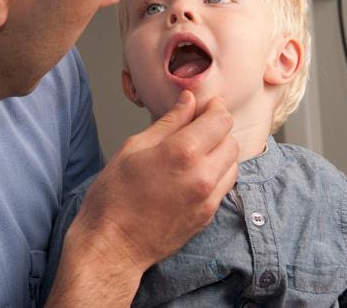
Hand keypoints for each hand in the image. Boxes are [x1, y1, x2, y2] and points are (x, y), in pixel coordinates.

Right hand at [74, 90, 238, 271]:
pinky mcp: (208, 215)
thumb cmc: (114, 196)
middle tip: (196, 128)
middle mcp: (202, 175)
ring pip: (233, 163)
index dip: (214, 108)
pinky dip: (217, 173)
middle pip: (231, 139)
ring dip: (220, 152)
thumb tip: (188, 101)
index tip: (203, 106)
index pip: (220, 120)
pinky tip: (194, 173)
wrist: (114, 244)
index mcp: (182, 152)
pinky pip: (225, 185)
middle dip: (217, 129)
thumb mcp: (134, 148)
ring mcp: (208, 198)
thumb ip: (168, 123)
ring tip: (195, 152)